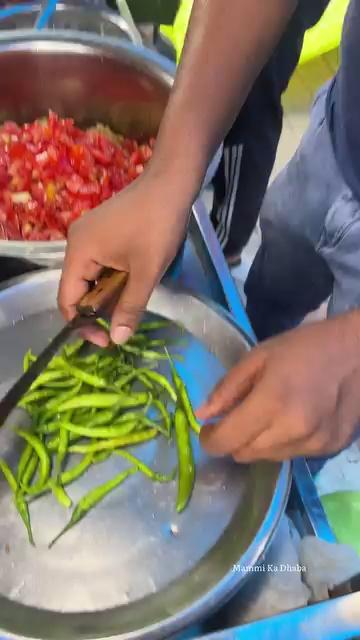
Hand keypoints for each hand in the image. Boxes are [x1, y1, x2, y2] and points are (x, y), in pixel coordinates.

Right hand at [58, 170, 189, 345]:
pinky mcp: (102, 231)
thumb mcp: (146, 272)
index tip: (107, 340)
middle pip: (78, 288)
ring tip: (131, 303)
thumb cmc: (157, 227)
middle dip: (99, 310)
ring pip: (91, 277)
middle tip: (123, 324)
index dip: (83, 324)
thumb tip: (118, 339)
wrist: (171, 184)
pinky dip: (113, 278)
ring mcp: (89, 234)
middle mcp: (76, 243)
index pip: (67, 299)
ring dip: (109, 294)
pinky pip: (100, 263)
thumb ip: (130, 307)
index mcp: (79, 251)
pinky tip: (133, 283)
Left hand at [197, 314, 359, 461]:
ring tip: (267, 416)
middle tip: (236, 419)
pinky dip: (282, 443)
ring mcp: (314, 444)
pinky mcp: (329, 449)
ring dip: (258, 443)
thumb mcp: (258, 356)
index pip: (228, 441)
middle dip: (233, 440)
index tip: (207, 430)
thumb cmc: (304, 347)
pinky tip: (291, 419)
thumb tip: (202, 415)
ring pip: (267, 458)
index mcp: (272, 402)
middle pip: (244, 454)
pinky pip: (291, 455)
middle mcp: (293, 430)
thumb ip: (228, 388)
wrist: (358, 353)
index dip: (210, 440)